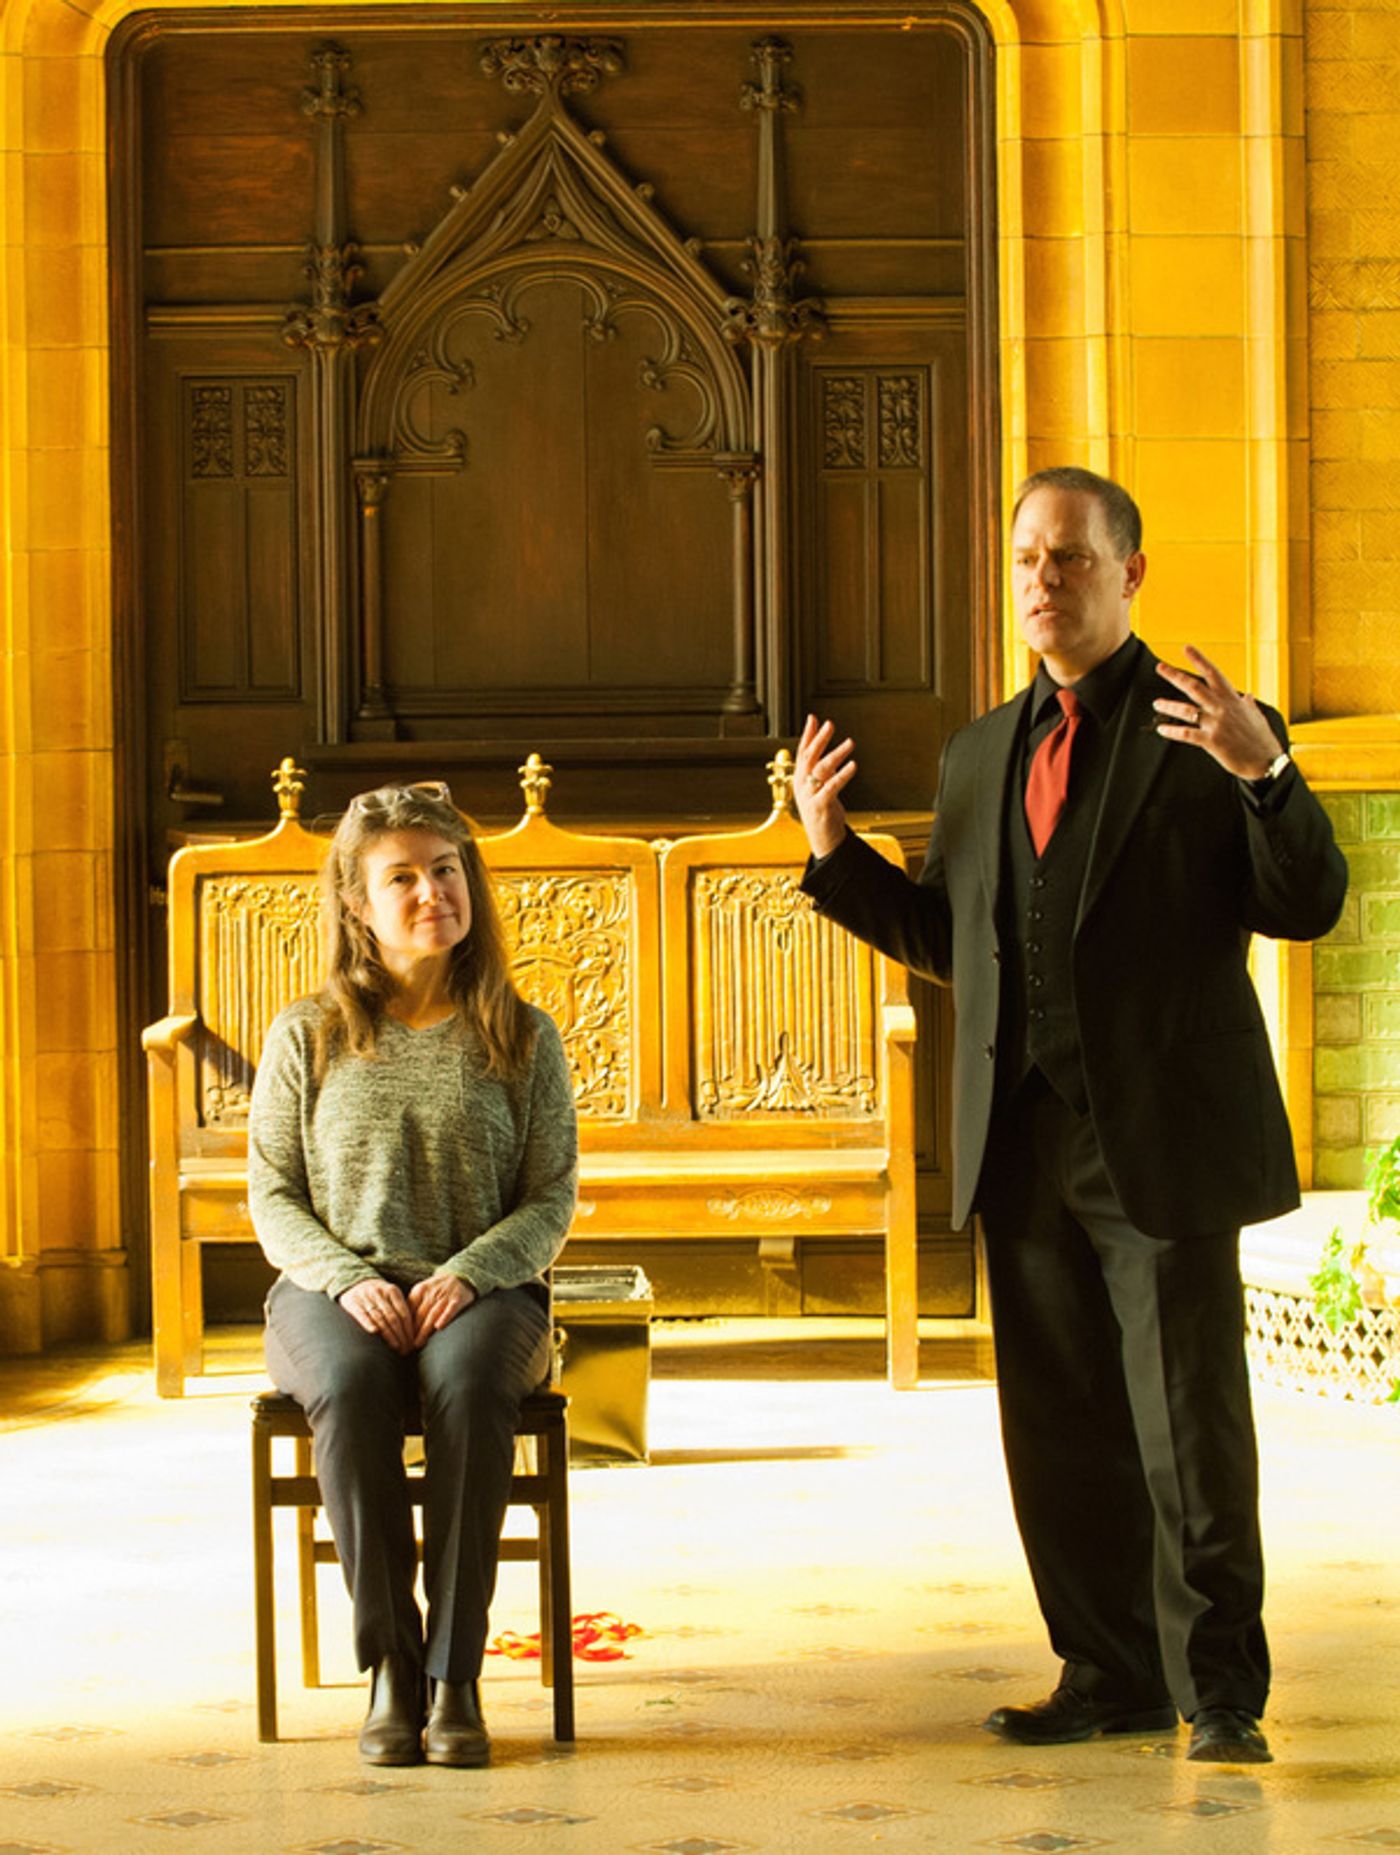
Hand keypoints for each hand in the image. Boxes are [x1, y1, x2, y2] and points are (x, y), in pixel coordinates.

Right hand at [339, 1278, 415, 1354]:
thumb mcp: (390, 1295)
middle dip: (401, 1336)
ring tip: (396, 1348)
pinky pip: (362, 1314)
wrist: (354, 1281)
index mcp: (392, 1291)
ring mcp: (366, 1297)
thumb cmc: (378, 1294)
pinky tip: (374, 1332)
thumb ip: (400, 1308)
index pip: (404, 1313)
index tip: (413, 1343)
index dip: (409, 1330)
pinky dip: (368, 1323)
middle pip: (393, 1318)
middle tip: (406, 1350)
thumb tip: (414, 1331)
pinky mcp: (353, 1302)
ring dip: (389, 1335)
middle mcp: (380, 1293)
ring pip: (380, 1318)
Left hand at [408, 1272, 474, 1346]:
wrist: (459, 1276)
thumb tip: (400, 1325)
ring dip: (424, 1330)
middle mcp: (431, 1292)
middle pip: (419, 1315)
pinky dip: (445, 1317)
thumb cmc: (437, 1289)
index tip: (401, 1339)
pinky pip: (451, 1309)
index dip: (404, 1326)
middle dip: (412, 1332)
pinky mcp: (457, 1299)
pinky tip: (439, 1327)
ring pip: (432, 1315)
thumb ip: (412, 1305)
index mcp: (419, 1290)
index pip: (409, 1310)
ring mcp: (445, 1296)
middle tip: (406, 1347)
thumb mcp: (422, 1291)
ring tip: (418, 1344)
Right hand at [794, 714, 857, 857]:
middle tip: (830, 724)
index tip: (813, 718)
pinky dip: (842, 775)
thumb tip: (831, 752)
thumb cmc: (822, 812)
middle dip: (819, 739)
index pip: (802, 752)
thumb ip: (824, 770)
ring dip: (836, 754)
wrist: (823, 839)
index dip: (808, 735)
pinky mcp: (820, 806)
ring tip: (850, 743)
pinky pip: (831, 787)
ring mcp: (810, 795)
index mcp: (801, 779)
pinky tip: (853, 765)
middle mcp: (802, 785)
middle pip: (809, 757)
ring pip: (821, 769)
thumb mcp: (821, 787)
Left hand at [1153, 646, 1283, 780]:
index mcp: (1232, 700)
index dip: (1199, 660)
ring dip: (1169, 706)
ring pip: (1187, 710)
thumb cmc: (1262, 740)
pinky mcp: (1211, 741)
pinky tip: (1161, 730)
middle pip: (1194, 686)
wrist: (1266, 762)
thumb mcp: (1257, 716)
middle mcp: (1222, 708)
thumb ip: (1248, 705)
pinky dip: (1172, 731)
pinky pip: (1187, 734)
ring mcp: (1216, 724)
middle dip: (1175, 675)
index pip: (1213, 673)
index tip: (1186, 648)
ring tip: (1157, 704)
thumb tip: (1247, 696)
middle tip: (1160, 667)